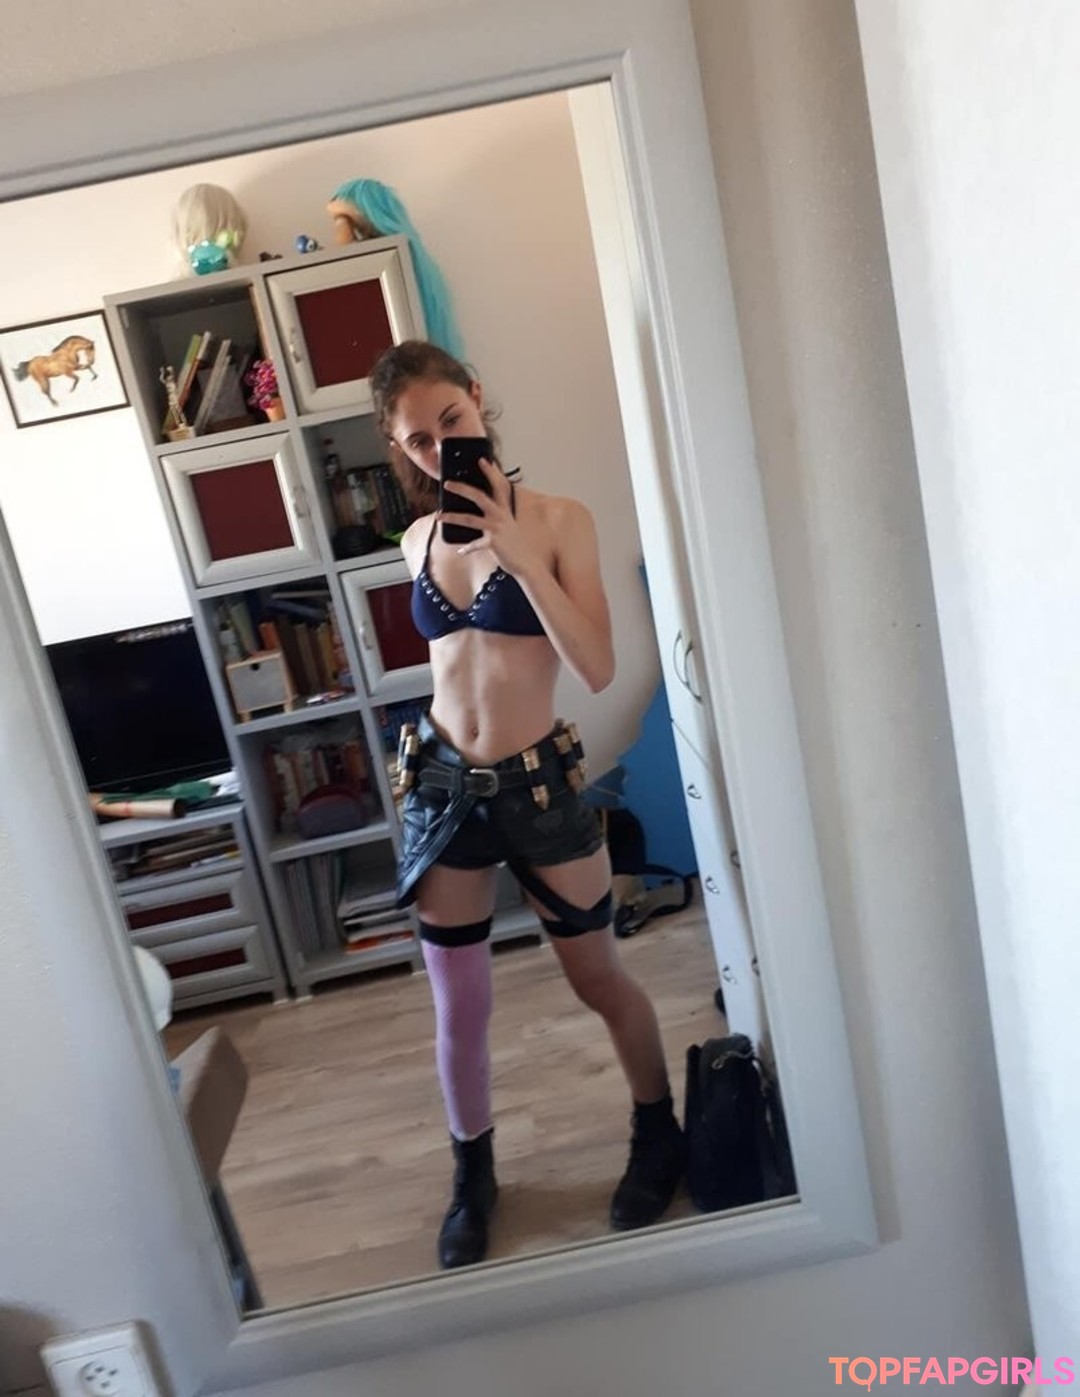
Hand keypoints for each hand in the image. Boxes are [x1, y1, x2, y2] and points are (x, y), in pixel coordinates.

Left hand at [440, 459, 541, 577]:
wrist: (526, 564)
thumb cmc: (514, 544)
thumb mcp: (506, 525)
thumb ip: (495, 515)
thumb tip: (478, 509)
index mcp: (504, 509)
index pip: (498, 485)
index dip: (491, 472)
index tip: (482, 460)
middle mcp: (500, 516)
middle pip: (479, 496)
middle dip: (462, 488)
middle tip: (447, 483)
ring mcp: (496, 529)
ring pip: (470, 519)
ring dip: (452, 517)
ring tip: (439, 516)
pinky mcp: (493, 543)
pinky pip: (474, 544)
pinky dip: (467, 548)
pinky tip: (461, 551)